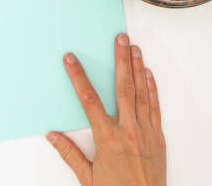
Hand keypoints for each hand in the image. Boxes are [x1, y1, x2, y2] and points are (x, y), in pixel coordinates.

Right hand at [47, 33, 165, 185]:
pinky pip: (155, 108)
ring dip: (138, 68)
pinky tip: (149, 74)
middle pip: (122, 88)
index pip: (88, 101)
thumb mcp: (88, 179)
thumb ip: (70, 154)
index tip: (70, 60)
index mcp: (107, 139)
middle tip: (120, 39)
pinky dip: (152, 89)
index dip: (78, 77)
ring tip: (135, 48)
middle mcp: (128, 131)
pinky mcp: (158, 138)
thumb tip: (52, 136)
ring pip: (142, 94)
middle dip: (120, 60)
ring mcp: (146, 133)